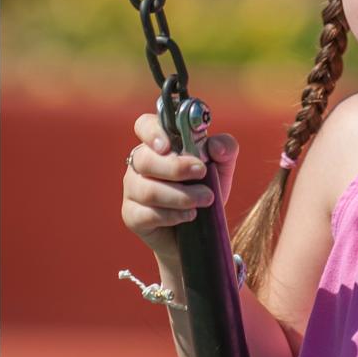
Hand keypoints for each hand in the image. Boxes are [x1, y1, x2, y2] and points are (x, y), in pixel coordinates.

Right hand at [119, 113, 240, 260]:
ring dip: (181, 195)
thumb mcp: (222, 167)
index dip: (152, 132)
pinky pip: (147, 214)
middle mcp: (140, 164)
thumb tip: (214, 147)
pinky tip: (190, 215)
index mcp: (158, 144)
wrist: (199, 231)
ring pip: (148, 190)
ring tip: (205, 199)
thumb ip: (225, 148)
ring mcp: (132, 190)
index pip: (144, 126)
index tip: (169, 146)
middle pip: (144, 159)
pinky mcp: (132, 216)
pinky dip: (172, 215)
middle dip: (176, 167)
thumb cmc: (205, 190)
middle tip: (202, 173)